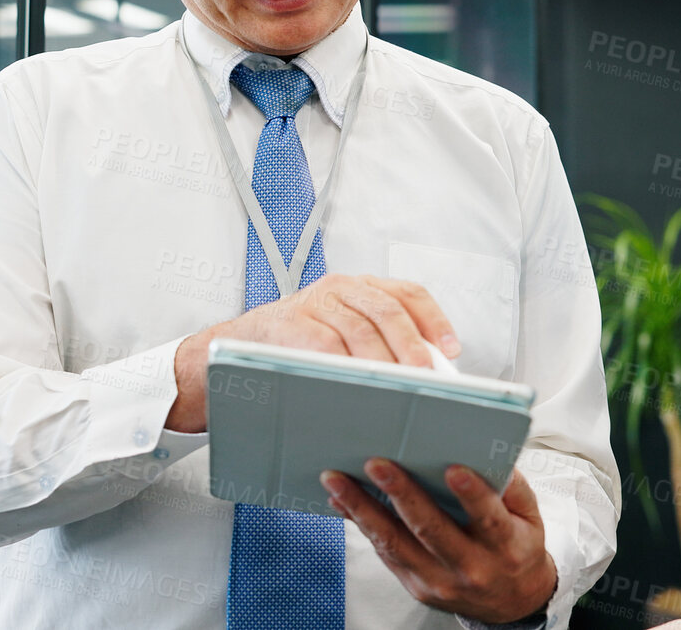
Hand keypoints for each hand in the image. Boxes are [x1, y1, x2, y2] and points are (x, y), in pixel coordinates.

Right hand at [165, 273, 459, 432]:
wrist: (229, 356)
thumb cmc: (294, 353)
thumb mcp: (339, 340)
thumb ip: (376, 348)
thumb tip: (428, 382)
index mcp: (358, 289)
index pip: (407, 294)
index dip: (433, 320)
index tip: (451, 352)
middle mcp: (338, 289)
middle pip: (387, 311)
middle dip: (412, 347)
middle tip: (427, 380)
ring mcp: (311, 304)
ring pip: (359, 330)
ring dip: (382, 364)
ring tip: (399, 392)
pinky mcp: (288, 325)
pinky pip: (323, 346)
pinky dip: (343, 369)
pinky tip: (356, 390)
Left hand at [322, 460, 554, 623]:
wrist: (512, 602)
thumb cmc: (517, 548)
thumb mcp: (530, 517)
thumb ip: (512, 487)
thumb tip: (485, 451)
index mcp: (505, 547)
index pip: (488, 519)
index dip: (472, 495)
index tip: (453, 469)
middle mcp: (471, 568)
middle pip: (431, 530)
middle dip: (401, 494)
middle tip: (377, 463)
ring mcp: (439, 581)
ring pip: (396, 543)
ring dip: (362, 509)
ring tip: (337, 480)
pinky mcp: (416, 586)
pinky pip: (385, 553)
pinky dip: (361, 525)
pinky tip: (342, 501)